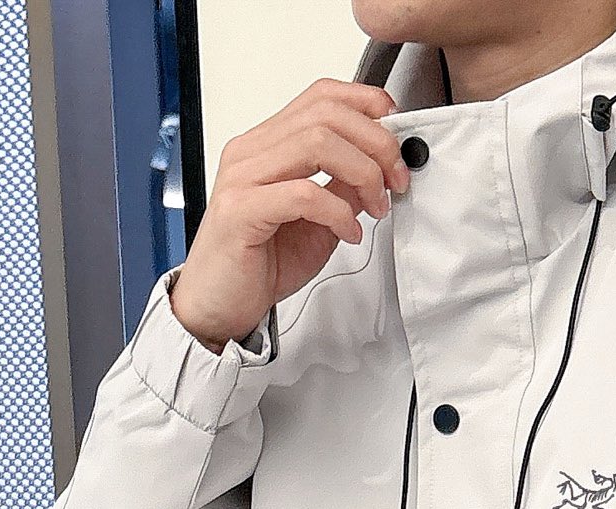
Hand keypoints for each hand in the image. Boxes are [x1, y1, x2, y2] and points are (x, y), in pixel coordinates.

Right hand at [169, 79, 410, 352]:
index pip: (320, 96)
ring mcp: (243, 178)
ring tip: (375, 207)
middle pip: (326, 115)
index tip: (396, 133)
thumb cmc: (259, 265)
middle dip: (376, 144)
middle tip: (396, 179)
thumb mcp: (318, 222)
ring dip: (362, 173)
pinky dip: (338, 213)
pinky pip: (303, 195)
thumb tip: (380, 168)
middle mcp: (252, 152)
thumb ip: (343, 190)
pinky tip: (349, 233)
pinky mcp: (241, 211)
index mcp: (267, 145)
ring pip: (317, 143)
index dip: (365, 104)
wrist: (220, 306)